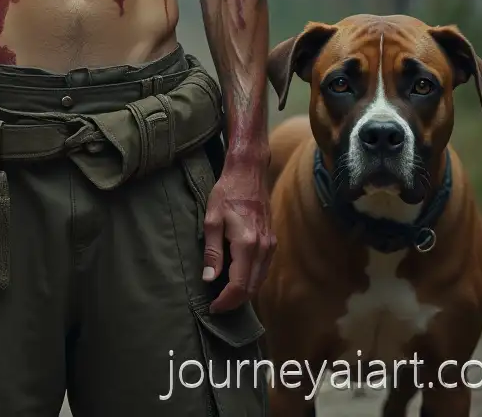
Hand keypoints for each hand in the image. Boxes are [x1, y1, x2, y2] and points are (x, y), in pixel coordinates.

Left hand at [201, 161, 274, 312]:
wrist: (249, 173)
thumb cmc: (227, 193)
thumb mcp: (212, 219)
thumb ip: (212, 252)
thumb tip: (209, 279)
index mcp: (247, 244)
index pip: (239, 285)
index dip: (226, 300)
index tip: (212, 307)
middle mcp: (263, 248)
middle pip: (252, 288)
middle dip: (235, 301)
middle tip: (217, 306)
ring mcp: (270, 245)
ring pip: (260, 280)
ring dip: (244, 292)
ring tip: (225, 296)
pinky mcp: (272, 240)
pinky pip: (263, 269)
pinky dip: (252, 280)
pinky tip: (239, 279)